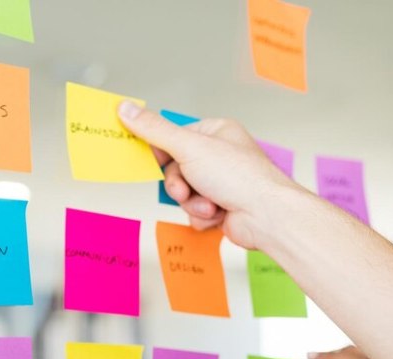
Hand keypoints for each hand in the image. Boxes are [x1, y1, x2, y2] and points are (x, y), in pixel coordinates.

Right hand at [118, 101, 301, 249]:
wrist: (265, 216)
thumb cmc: (241, 177)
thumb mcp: (189, 147)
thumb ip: (154, 131)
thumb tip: (127, 109)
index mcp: (215, 133)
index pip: (173, 138)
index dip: (162, 154)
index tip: (154, 161)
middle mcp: (218, 156)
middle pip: (175, 170)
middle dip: (179, 186)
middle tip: (187, 190)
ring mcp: (220, 183)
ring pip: (184, 194)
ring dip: (192, 204)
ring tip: (210, 204)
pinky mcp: (221, 206)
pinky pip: (194, 212)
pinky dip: (201, 216)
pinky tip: (218, 214)